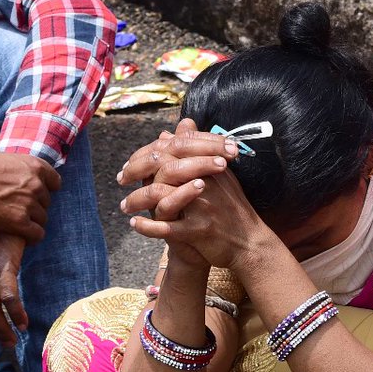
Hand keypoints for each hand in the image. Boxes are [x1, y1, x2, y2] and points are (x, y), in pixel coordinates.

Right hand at [0, 138, 61, 241]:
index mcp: (33, 165)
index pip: (55, 182)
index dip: (46, 190)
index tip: (37, 196)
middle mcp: (35, 184)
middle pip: (47, 203)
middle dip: (36, 208)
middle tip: (20, 211)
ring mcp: (28, 203)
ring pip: (42, 220)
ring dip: (32, 223)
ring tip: (19, 226)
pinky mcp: (19, 222)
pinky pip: (37, 235)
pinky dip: (32, 238)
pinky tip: (24, 238)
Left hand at [119, 119, 232, 269]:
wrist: (250, 242)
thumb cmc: (231, 208)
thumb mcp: (217, 175)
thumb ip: (194, 152)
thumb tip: (173, 129)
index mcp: (209, 165)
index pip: (171, 148)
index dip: (145, 154)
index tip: (130, 164)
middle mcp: (206, 181)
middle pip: (163, 167)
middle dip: (136, 172)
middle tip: (121, 180)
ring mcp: (203, 205)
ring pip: (160, 195)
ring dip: (137, 200)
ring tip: (125, 206)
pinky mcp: (200, 230)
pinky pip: (167, 227)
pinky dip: (147, 226)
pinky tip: (135, 224)